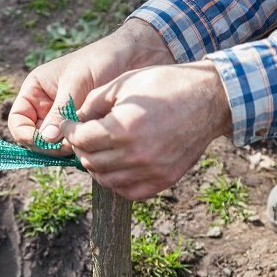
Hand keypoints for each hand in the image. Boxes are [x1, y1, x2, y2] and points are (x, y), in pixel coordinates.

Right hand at [8, 19, 173, 153]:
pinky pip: (72, 144)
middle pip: (33, 138)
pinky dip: (78, 148)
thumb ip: (60, 111)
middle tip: (71, 145)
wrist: (134, 57)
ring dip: (64, 149)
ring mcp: (63, 118)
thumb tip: (45, 139)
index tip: (47, 141)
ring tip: (84, 143)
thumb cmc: (101, 60)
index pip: (17, 122)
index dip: (27, 135)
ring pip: (53, 145)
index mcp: (35, 91)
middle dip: (48, 146)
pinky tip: (92, 144)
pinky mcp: (81, 126)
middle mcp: (45, 106)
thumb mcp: (77, 83)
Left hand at [59, 60, 231, 199]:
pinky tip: (117, 166)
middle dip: (81, 147)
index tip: (69, 125)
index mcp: (122, 128)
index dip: (68, 131)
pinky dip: (118, 182)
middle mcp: (136, 154)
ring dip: (97, 165)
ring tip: (99, 150)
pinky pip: (130, 192)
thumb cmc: (163, 85)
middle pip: (90, 161)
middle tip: (84, 136)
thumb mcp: (123, 84)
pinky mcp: (164, 179)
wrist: (208, 99)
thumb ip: (92, 104)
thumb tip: (73, 121)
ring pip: (106, 180)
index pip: (80, 139)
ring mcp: (151, 170)